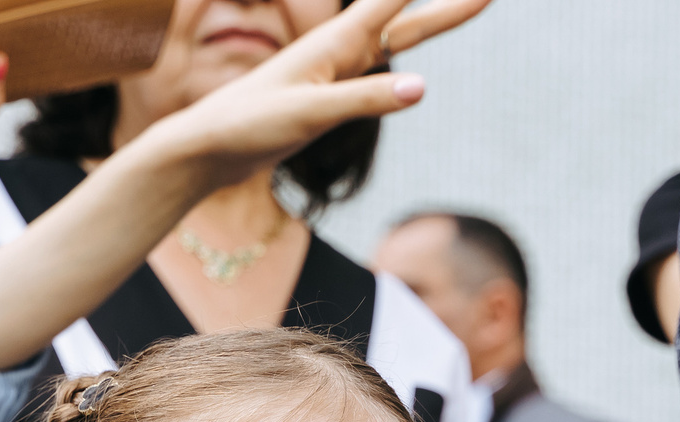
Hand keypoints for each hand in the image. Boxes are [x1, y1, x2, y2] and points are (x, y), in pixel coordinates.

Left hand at [137, 0, 493, 194]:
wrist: (207, 149)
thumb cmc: (248, 125)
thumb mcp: (309, 114)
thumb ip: (364, 100)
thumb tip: (422, 87)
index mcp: (337, 42)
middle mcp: (340, 49)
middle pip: (409, 17)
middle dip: (449, 5)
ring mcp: (336, 73)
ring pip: (397, 41)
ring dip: (433, 20)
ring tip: (473, 5)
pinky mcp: (328, 98)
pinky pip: (377, 74)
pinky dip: (400, 62)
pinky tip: (408, 63)